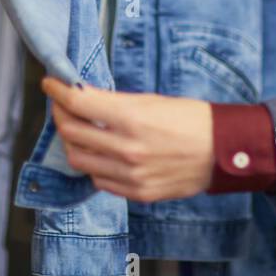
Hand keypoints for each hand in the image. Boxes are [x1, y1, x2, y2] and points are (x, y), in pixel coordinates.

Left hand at [42, 77, 214, 201]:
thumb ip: (116, 103)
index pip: (78, 103)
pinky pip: (99, 180)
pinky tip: (100, 153)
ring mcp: (131, 175)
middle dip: (60, 115)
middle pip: (72, 132)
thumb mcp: (153, 101)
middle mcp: (127, 149)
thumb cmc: (193, 120)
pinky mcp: (137, 192)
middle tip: (62, 105)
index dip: (58, 91)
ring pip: (79, 160)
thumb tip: (84, 98)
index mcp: (132, 118)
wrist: (223, 151)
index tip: (51, 83)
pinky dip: (93, 165)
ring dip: (73, 142)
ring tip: (78, 131)